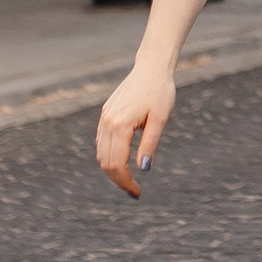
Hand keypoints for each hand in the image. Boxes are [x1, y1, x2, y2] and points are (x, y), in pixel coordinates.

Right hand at [95, 59, 173, 196]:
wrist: (151, 68)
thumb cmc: (160, 92)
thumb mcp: (160, 119)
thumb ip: (150, 144)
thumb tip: (144, 169)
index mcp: (120, 125)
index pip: (117, 164)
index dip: (126, 182)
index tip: (138, 193)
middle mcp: (107, 123)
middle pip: (105, 162)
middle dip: (118, 180)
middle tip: (135, 191)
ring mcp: (104, 118)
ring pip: (101, 154)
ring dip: (112, 170)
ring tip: (129, 180)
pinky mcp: (105, 114)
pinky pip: (102, 142)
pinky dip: (109, 156)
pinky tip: (123, 162)